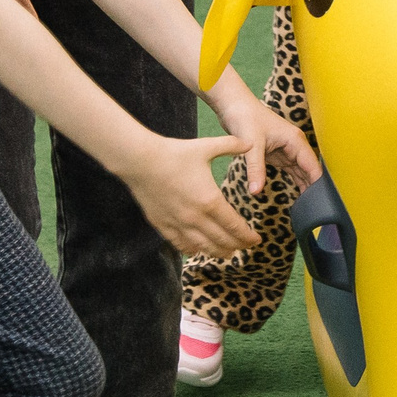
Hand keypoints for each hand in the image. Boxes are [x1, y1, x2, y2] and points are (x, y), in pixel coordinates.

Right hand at [119, 134, 261, 256]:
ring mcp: (178, 223)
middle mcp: (195, 217)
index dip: (247, 236)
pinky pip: (179, 244)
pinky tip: (197, 250)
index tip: (256, 240)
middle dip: (236, 246)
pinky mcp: (162, 225)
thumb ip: (231, 145)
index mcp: (210, 200)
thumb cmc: (175, 153)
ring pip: (202, 246)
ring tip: (227, 254)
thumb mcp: (206, 146)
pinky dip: (192, 250)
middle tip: (245, 247)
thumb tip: (250, 142)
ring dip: (217, 252)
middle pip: (221, 240)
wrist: (140, 161)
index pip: (234, 226)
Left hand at [210, 76, 321, 199]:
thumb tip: (256, 191)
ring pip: (302, 172)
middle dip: (314, 188)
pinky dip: (295, 182)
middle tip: (316, 211)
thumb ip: (255, 169)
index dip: (319, 184)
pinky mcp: (278, 153)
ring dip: (306, 187)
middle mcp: (295, 145)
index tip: (322, 202)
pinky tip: (300, 196)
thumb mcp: (252, 146)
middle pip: (310, 171)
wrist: (233, 106)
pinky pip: (291, 171)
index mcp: (295, 140)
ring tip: (311, 208)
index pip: (313, 166)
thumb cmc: (245, 118)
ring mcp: (287, 150)